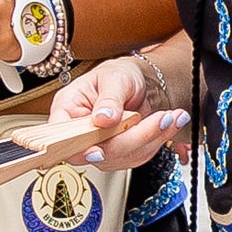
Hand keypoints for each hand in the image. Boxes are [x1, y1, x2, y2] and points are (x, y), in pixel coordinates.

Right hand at [46, 49, 187, 169]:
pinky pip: (137, 156)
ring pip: (122, 157)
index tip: (97, 149)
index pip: (61, 137)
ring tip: (170, 117)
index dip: (77, 147)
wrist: (139, 82)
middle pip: (99, 151)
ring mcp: (99, 146)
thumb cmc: (118, 75)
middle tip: (160, 118)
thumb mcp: (114, 78)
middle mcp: (80, 133)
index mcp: (67, 110)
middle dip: (134, 137)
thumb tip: (102, 119)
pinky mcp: (119, 153)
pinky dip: (157, 141)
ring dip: (151, 138)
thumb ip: (109, 99)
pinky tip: (168, 125)